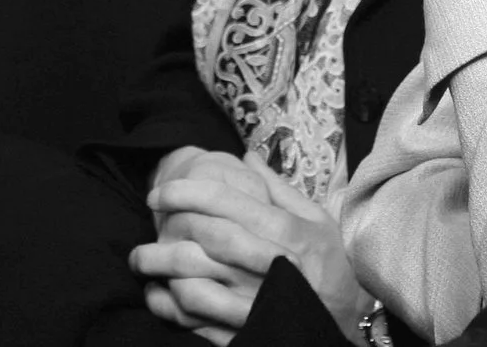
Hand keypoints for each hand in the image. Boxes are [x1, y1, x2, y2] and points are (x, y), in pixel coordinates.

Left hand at [135, 153, 373, 342]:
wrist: (343, 323)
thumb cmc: (330, 267)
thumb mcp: (317, 221)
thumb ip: (279, 189)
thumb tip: (247, 156)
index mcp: (285, 232)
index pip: (224, 201)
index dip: (184, 192)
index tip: (160, 191)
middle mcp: (266, 265)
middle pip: (203, 237)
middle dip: (166, 225)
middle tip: (150, 218)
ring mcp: (252, 302)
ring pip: (191, 281)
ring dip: (160, 267)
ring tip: (143, 258)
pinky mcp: (241, 330)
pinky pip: (194, 319)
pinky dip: (167, 306)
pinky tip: (157, 293)